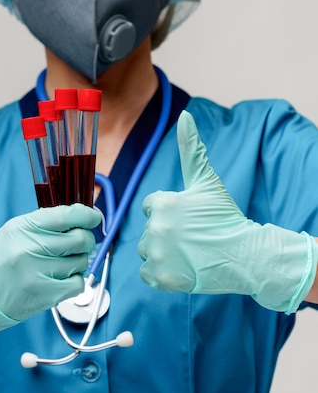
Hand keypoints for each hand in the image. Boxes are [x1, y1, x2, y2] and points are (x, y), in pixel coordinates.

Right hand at [0, 204, 100, 355]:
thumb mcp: (15, 232)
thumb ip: (46, 223)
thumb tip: (83, 217)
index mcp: (23, 228)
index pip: (65, 215)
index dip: (87, 214)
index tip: (94, 217)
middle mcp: (30, 249)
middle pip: (80, 239)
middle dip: (86, 240)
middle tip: (79, 243)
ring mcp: (38, 274)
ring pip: (81, 261)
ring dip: (78, 261)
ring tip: (60, 264)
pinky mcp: (45, 295)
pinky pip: (78, 283)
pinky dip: (74, 280)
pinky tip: (60, 279)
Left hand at [138, 111, 316, 312]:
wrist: (245, 255)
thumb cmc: (225, 217)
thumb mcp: (207, 181)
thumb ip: (191, 148)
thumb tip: (184, 114)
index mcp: (162, 203)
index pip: (150, 207)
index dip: (168, 213)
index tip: (187, 220)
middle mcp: (155, 227)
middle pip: (148, 231)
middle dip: (165, 234)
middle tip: (192, 238)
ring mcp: (157, 254)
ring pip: (146, 252)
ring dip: (161, 254)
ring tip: (188, 253)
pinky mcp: (161, 277)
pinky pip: (147, 274)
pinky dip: (161, 274)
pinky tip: (181, 267)